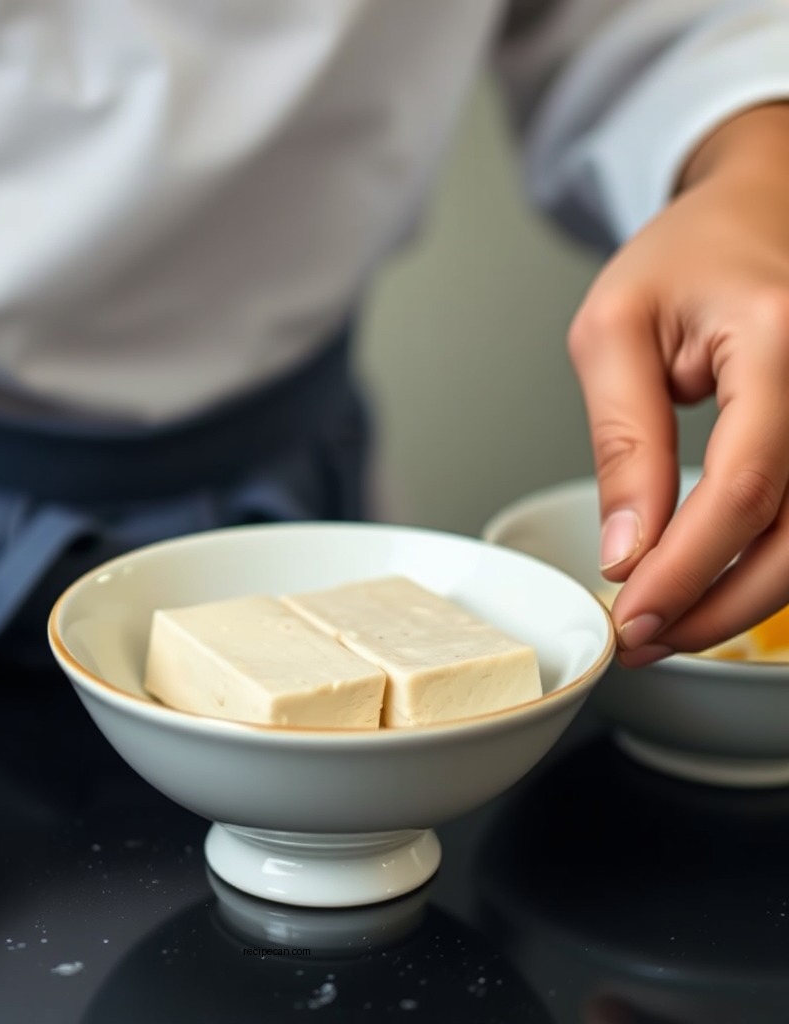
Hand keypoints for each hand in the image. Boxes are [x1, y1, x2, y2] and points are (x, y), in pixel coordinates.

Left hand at [568, 103, 788, 666]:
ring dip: (747, 598)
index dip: (687, 566)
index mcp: (781, 336)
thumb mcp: (615, 334)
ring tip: (671, 621)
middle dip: (719, 603)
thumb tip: (629, 549)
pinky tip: (718, 583)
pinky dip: (770, 563)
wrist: (756, 208)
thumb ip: (625, 442)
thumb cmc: (683, 256)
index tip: (632, 613)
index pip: (747, 483)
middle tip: (646, 637)